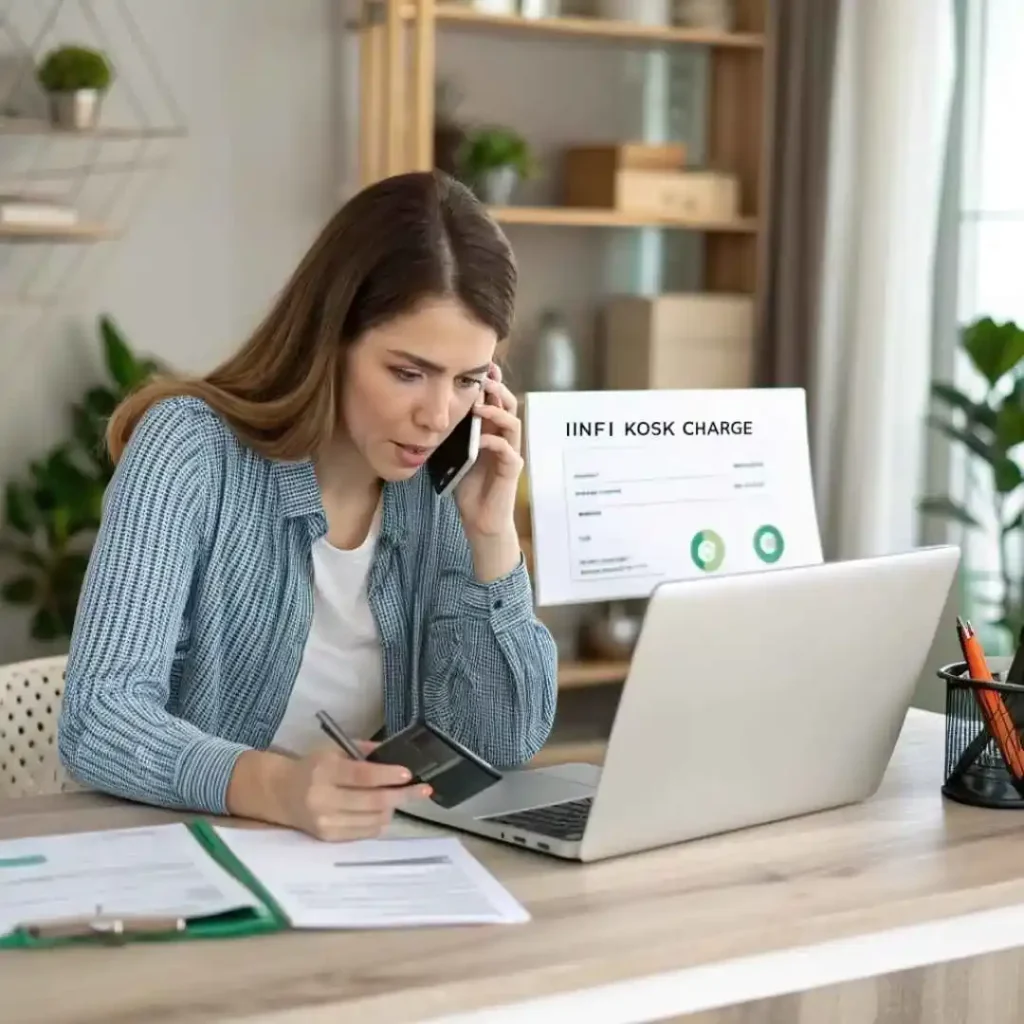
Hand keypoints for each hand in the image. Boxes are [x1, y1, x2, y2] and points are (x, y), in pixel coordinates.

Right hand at [270, 742, 431, 841]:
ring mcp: (326, 822)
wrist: (281, 794)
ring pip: (373, 819)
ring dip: (393, 808)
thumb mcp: (333, 750)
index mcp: (324, 771)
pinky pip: (365, 832)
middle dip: (402, 795)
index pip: (361, 775)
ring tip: (400, 797)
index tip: (408, 773)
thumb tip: (395, 755)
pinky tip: (384, 810)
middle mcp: (323, 799)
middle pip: (372, 801)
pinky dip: (380, 821)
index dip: (387, 775)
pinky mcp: (329, 838)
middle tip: (423, 789)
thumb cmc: (312, 767)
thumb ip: (363, 750)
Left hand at [454, 362, 522, 539]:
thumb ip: (451, 434)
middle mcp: (504, 438)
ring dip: (497, 411)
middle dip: (497, 388)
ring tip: (480, 404)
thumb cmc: (468, 487)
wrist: (480, 519)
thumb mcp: (454, 454)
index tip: (477, 367)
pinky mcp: (511, 470)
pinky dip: (494, 441)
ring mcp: (510, 453)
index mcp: (491, 431)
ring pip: (512, 423)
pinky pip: (507, 450)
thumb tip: (432, 414)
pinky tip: (481, 439)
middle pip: (508, 404)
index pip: (494, 400)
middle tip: (482, 376)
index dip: (489, 382)